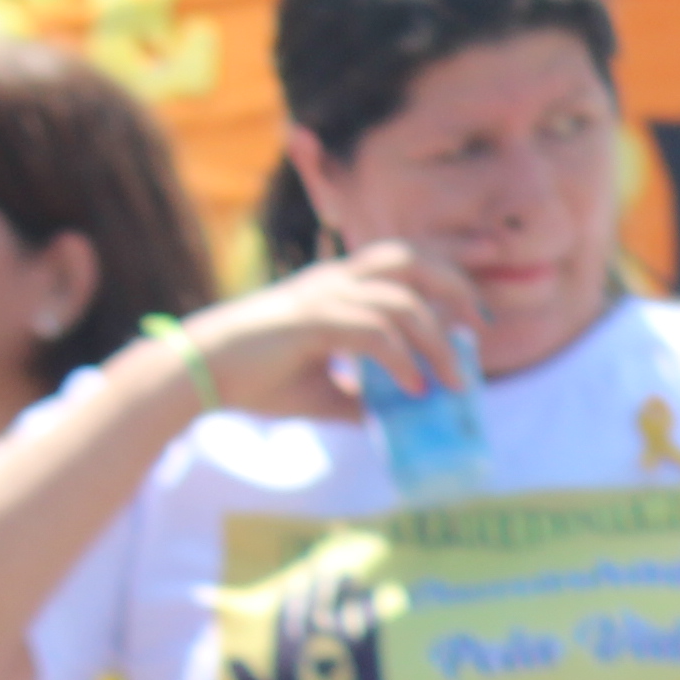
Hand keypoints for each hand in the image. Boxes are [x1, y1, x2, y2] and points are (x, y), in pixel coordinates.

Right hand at [186, 244, 487, 416]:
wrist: (198, 373)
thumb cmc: (255, 377)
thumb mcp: (322, 390)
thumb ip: (360, 397)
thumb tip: (394, 421)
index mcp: (338, 286)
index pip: (404, 259)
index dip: (448, 266)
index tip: (481, 291)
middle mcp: (334, 281)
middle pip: (410, 259)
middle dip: (455, 285)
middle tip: (481, 327)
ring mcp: (322, 297)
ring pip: (401, 302)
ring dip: (436, 342)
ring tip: (453, 381)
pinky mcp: (311, 322)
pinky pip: (373, 333)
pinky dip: (402, 360)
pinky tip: (412, 389)